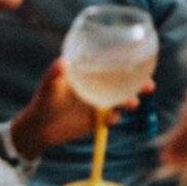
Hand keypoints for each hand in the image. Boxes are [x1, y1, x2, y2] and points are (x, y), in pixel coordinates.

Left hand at [10, 59, 148, 158]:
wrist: (38, 129)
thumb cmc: (43, 100)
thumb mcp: (48, 85)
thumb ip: (54, 73)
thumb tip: (62, 62)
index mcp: (92, 71)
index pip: (115, 62)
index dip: (130, 59)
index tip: (143, 57)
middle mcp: (99, 85)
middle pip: (125, 81)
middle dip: (139, 82)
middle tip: (148, 85)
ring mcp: (99, 102)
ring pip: (121, 99)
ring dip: (130, 100)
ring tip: (133, 104)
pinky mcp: (95, 120)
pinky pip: (109, 118)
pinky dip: (113, 118)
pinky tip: (112, 118)